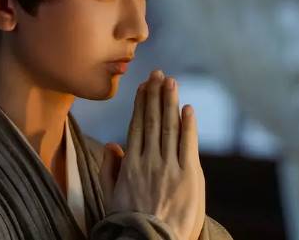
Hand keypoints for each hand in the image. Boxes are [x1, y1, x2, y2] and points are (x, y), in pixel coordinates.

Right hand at [99, 69, 204, 239]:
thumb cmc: (129, 224)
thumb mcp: (111, 196)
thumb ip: (110, 169)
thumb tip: (111, 145)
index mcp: (130, 164)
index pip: (137, 126)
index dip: (141, 104)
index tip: (143, 87)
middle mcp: (148, 160)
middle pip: (152, 120)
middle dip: (155, 94)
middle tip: (158, 74)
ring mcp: (168, 166)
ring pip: (169, 126)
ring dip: (170, 101)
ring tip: (171, 82)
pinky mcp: (188, 176)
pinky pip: (187, 143)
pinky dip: (188, 124)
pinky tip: (187, 108)